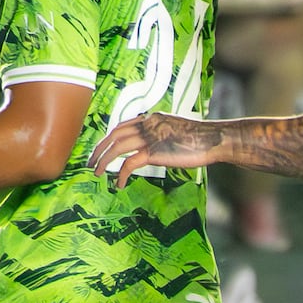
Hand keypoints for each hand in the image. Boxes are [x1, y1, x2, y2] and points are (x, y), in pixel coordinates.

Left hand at [89, 111, 212, 180]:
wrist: (212, 139)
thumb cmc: (199, 139)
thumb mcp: (175, 131)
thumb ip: (161, 135)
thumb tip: (155, 146)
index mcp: (151, 118)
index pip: (122, 126)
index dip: (109, 137)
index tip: (102, 148)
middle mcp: (147, 125)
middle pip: (114, 135)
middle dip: (99, 148)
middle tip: (91, 162)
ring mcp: (149, 137)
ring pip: (116, 147)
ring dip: (103, 161)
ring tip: (96, 173)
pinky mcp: (153, 152)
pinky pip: (128, 164)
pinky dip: (120, 175)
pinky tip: (119, 184)